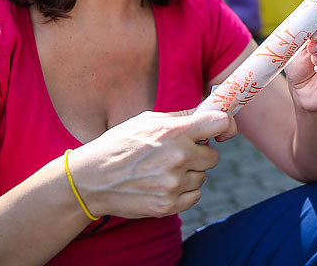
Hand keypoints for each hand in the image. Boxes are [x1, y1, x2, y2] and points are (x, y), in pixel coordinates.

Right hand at [66, 110, 236, 218]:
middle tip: (179, 154)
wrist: (90, 180)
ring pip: (202, 177)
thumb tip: (208, 112)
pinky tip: (163, 184)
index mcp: (174, 131)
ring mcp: (173, 183)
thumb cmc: (119, 145)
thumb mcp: (147, 121)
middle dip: (200, 154)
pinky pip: (194, 196)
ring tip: (162, 170)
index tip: (222, 131)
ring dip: (189, 174)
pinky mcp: (168, 205)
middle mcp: (178, 157)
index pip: (220, 123)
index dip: (226, 126)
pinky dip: (183, 192)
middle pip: (213, 157)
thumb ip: (180, 118)